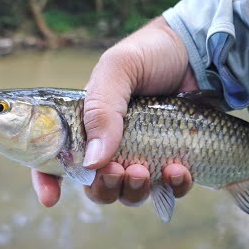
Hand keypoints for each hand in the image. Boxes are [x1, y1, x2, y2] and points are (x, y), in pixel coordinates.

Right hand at [32, 16, 196, 206]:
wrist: (199, 51)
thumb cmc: (151, 54)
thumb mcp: (118, 69)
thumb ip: (101, 110)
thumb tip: (93, 162)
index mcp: (87, 123)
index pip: (58, 157)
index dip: (48, 180)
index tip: (50, 198)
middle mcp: (111, 144)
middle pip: (95, 185)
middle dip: (102, 188)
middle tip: (116, 171)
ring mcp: (143, 155)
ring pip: (129, 193)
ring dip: (134, 191)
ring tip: (144, 171)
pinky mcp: (172, 160)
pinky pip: (169, 188)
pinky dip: (173, 187)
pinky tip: (179, 169)